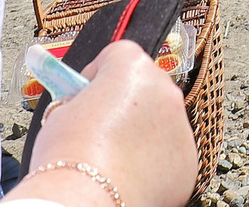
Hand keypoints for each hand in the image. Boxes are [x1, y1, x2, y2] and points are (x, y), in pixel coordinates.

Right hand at [23, 40, 200, 206]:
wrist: (85, 199)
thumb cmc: (70, 157)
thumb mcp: (61, 112)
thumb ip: (81, 98)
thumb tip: (83, 104)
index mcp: (132, 67)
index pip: (118, 55)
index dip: (97, 75)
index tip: (86, 92)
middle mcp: (164, 90)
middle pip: (144, 86)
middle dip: (123, 103)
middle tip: (99, 126)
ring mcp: (180, 126)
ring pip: (160, 121)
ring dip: (141, 132)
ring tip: (110, 156)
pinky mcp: (187, 161)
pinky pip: (169, 153)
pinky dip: (153, 162)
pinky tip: (127, 173)